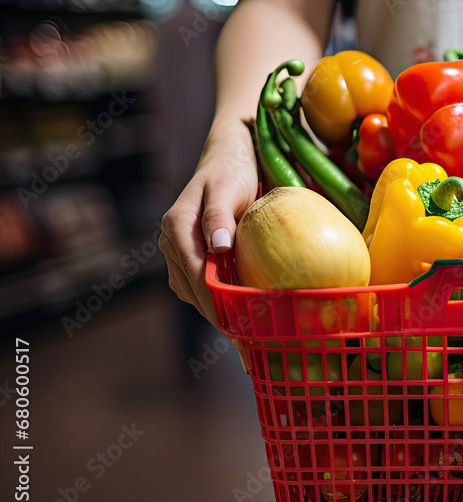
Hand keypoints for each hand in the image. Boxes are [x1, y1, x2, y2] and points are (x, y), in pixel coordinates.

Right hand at [158, 120, 258, 369]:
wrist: (232, 150)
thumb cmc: (234, 167)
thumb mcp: (228, 187)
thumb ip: (220, 216)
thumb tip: (218, 248)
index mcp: (177, 228)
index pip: (196, 278)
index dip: (218, 308)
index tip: (241, 333)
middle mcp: (172, 243)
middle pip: (195, 293)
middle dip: (223, 322)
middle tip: (253, 351)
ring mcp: (180, 251)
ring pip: (197, 294)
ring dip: (222, 318)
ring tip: (252, 345)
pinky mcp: (194, 254)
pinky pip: (204, 286)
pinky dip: (222, 303)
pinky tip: (246, 319)